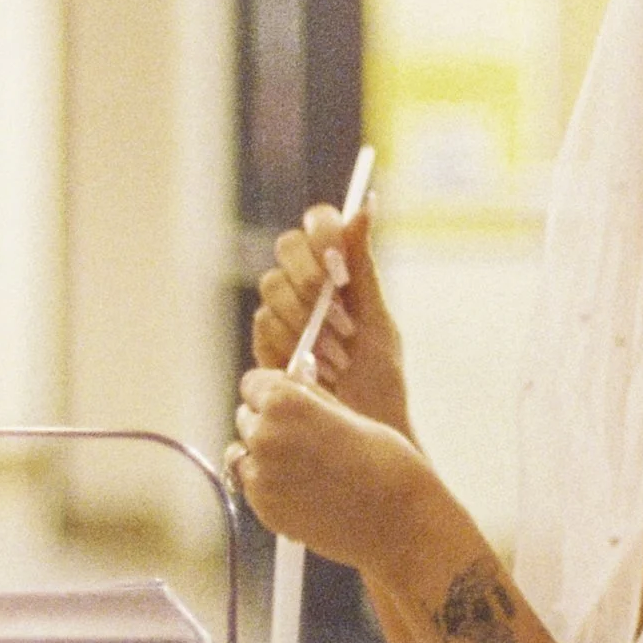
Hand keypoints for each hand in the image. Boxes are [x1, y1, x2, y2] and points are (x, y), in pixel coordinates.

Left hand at [230, 367, 426, 574]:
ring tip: (304, 466)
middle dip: (268, 422)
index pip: (253, 383)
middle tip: (304, 438)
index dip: (273, 391)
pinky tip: (304, 490)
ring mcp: (260, 476)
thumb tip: (289, 382)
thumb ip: (309, 398)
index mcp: (284, 402)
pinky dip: (269, 485)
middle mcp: (264, 436)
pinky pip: (252, 486)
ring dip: (263, 455)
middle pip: (246, 417)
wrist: (398, 521)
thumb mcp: (347, 413)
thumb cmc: (385, 463)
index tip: (290, 402)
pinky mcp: (263, 509)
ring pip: (243, 454)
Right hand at [252, 205, 410, 439]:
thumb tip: (366, 206)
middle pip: (287, 248)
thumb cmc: (379, 382)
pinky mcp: (264, 345)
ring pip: (271, 287)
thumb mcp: (378, 323)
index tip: (338, 259)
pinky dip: (289, 344)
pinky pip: (263, 326)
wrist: (361, 436)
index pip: (318, 225)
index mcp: (339, 272)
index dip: (322, 232)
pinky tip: (314, 369)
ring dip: (305, 317)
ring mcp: (281, 315)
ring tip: (337, 352)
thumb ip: (363, 267)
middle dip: (310, 276)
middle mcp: (306, 286)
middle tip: (334, 306)